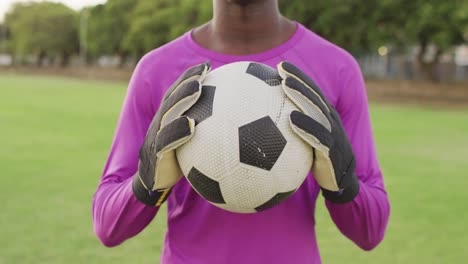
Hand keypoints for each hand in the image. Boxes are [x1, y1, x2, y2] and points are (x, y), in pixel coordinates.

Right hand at [132, 62, 210, 205]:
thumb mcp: (193, 147)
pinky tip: (192, 126)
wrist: (152, 186)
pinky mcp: (154, 155)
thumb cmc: (178, 165)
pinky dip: (177, 132)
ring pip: (168, 114)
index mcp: (168, 120)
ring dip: (182, 99)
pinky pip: (165, 141)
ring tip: (198, 87)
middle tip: (204, 70)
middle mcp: (160, 125)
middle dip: (187, 81)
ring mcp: (155, 139)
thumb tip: (240, 128)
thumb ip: (209, 134)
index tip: (207, 66)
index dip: (189, 78)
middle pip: (172, 98)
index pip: (178, 94)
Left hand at [277, 62, 358, 202]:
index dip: (299, 78)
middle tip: (281, 68)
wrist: (341, 186)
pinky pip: (320, 137)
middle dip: (299, 80)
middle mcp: (331, 123)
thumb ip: (288, 133)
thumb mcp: (304, 145)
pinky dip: (306, 126)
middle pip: (314, 96)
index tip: (280, 66)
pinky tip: (291, 119)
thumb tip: (258, 127)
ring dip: (302, 96)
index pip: (312, 93)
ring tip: (285, 85)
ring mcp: (334, 136)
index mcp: (324, 118)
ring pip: (317, 111)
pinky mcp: (334, 152)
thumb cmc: (319, 163)